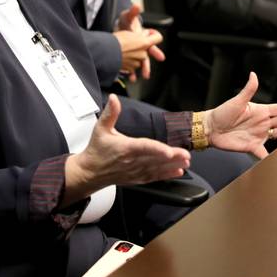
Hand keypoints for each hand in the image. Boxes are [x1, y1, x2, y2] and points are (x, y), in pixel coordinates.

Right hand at [63, 94, 190, 205]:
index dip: (157, 150)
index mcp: (125, 148)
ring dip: (172, 166)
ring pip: (157, 169)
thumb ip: (110, 113)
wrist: (89, 173)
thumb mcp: (100, 129)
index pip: (144, 148)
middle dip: (172, 158)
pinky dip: (167, 175)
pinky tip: (178, 171)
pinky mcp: (137, 178)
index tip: (169, 151)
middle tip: (187, 155)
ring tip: (186, 162)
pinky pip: (154, 177)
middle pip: (155, 159)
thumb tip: (114, 98)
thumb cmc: (96, 150)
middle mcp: (132, 161)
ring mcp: (135, 171)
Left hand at [117, 5, 165, 79]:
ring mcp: (136, 53)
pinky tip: (131, 78)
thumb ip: (133, 12)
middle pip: (150, 50)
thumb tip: (137, 6)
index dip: (154, 35)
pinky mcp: (129, 58)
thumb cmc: (125, 24)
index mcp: (144, 36)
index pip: (153, 36)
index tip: (156, 35)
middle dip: (156, 54)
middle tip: (161, 58)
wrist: (117, 31)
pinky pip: (132, 67)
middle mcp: (142, 45)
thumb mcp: (128, 17)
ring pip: (142, 61)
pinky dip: (131, 73)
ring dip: (144, 68)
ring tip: (144, 75)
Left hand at [203, 72, 276, 158]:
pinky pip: (265, 152)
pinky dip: (272, 156)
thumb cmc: (221, 114)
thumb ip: (248, 90)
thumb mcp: (236, 101)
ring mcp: (259, 134)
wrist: (210, 129)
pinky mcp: (252, 146)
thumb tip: (253, 75)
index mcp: (260, 111)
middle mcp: (262, 122)